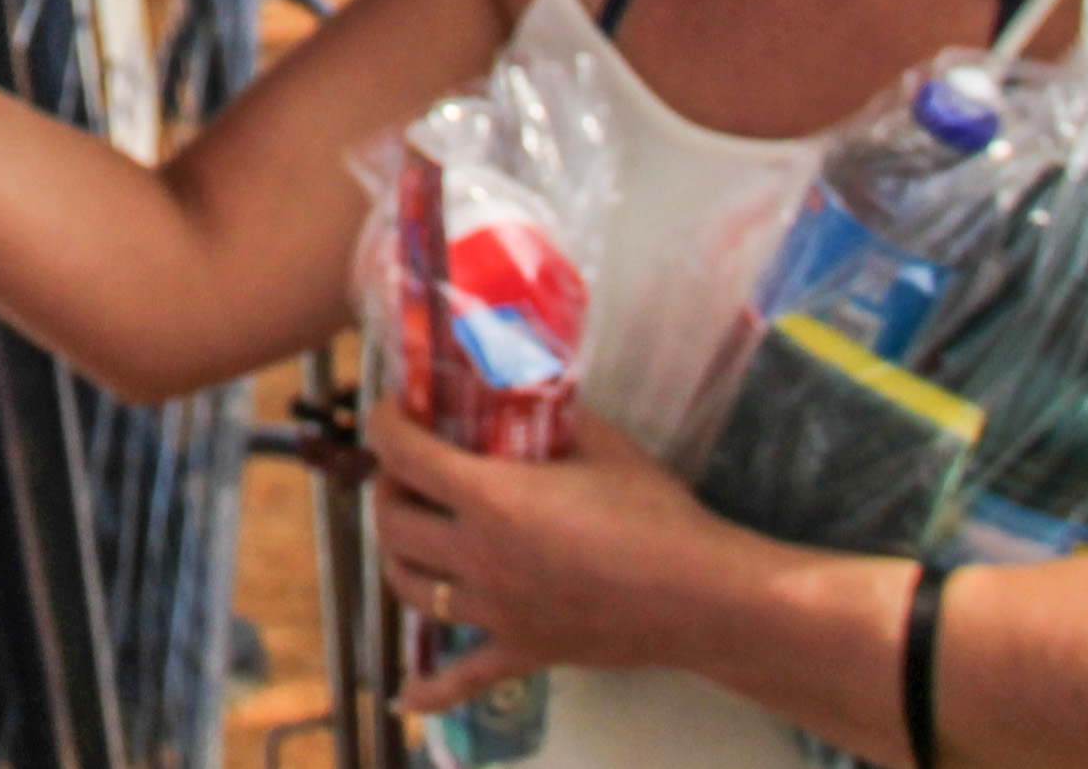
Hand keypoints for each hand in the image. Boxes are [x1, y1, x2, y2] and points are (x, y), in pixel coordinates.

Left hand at [365, 396, 735, 711]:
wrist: (702, 596)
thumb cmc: (655, 513)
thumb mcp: (602, 443)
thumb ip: (551, 415)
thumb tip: (524, 391)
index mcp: (491, 500)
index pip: (405, 456)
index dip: (385, 425)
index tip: (389, 412)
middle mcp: (479, 557)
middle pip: (394, 524)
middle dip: (388, 488)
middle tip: (407, 471)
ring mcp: (495, 612)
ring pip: (411, 588)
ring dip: (399, 555)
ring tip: (413, 535)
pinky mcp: (522, 651)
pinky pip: (463, 678)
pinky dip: (429, 689)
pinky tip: (404, 696)